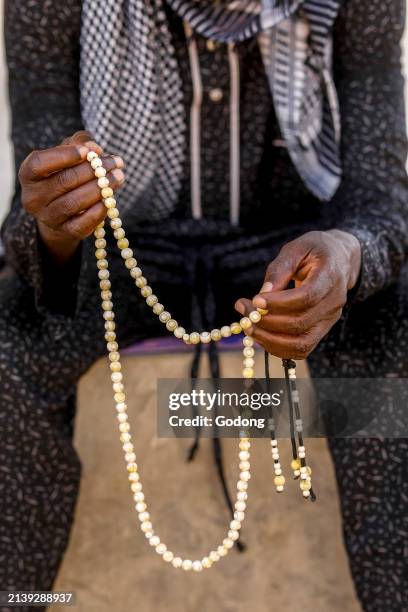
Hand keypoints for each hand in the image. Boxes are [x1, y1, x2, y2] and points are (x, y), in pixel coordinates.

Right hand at [19, 130, 124, 264]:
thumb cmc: (66, 173)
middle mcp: (33, 198)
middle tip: (115, 162)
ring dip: (101, 188)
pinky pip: (84, 222)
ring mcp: (48, 217)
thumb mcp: (68, 154)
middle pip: (64, 181)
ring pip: (75, 202)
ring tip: (118, 176)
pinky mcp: (66, 231)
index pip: (40, 163)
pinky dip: (100, 209)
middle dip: (93, 170)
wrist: (63, 210)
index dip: (65, 156)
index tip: (89, 151)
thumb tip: (95, 148)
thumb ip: (80, 143)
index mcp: (28, 175)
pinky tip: (111, 198)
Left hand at [235, 230, 360, 359]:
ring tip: (248, 326)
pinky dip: (277, 347)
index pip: (306, 297)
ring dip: (269, 340)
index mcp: (330, 277)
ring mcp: (329, 320)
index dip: (278, 303)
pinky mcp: (322, 330)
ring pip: (300, 344)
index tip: (255, 300)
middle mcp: (334, 303)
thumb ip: (279, 271)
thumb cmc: (314, 251)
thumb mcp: (296, 249)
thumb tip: (263, 294)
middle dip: (266, 321)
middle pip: (300, 323)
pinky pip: (301, 349)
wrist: (339, 260)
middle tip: (243, 309)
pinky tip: (260, 334)